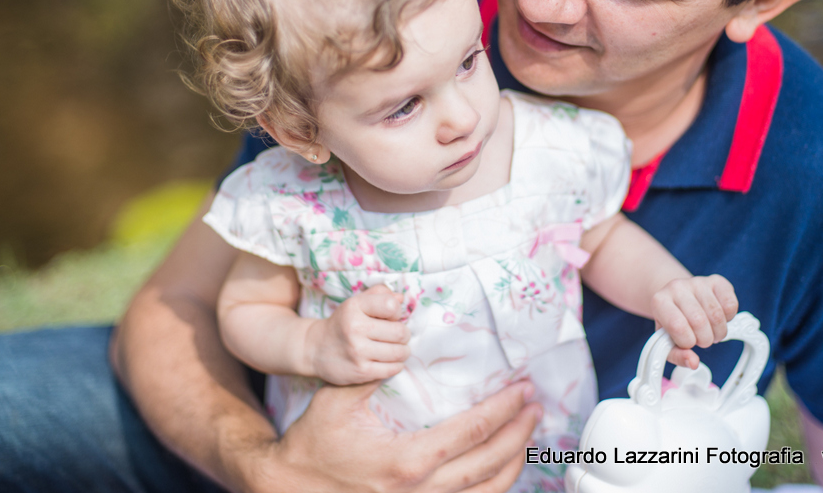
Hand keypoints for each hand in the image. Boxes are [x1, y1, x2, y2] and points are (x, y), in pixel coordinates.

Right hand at [239, 379, 541, 492]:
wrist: (286, 489)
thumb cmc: (311, 444)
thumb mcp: (338, 400)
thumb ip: (373, 372)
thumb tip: (404, 344)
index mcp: (407, 461)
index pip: (472, 433)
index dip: (503, 411)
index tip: (522, 391)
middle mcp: (422, 492)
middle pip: (489, 464)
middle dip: (518, 433)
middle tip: (536, 408)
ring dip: (513, 464)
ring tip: (527, 437)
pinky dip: (492, 488)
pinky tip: (500, 470)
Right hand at [307, 284, 410, 384]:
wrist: (315, 348)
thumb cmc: (343, 322)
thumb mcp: (356, 302)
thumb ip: (379, 294)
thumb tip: (401, 297)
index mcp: (355, 307)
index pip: (391, 306)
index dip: (397, 312)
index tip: (393, 317)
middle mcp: (355, 328)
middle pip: (399, 332)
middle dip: (404, 334)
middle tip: (400, 336)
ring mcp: (358, 351)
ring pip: (399, 352)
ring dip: (403, 351)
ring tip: (398, 349)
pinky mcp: (361, 371)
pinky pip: (392, 369)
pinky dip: (397, 365)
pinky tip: (391, 361)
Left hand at [650, 274, 737, 368]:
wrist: (678, 297)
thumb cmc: (673, 321)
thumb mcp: (667, 341)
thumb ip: (677, 356)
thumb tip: (693, 362)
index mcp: (659, 301)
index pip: (678, 326)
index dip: (687, 341)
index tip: (688, 342)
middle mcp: (677, 287)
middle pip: (699, 321)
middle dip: (705, 339)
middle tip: (702, 339)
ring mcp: (697, 282)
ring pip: (717, 315)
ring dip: (718, 332)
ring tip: (711, 331)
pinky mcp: (717, 281)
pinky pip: (731, 305)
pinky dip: (729, 319)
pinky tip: (719, 318)